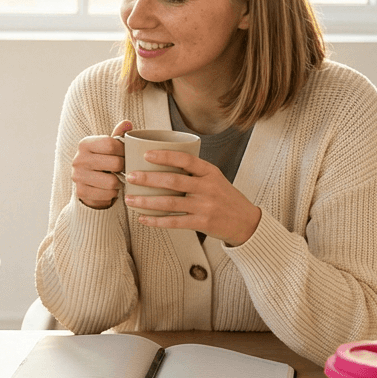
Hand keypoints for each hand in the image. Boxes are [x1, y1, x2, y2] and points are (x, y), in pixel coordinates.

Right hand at [72, 120, 132, 208]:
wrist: (87, 185)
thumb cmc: (102, 162)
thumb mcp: (108, 148)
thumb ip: (118, 136)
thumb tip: (127, 123)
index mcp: (85, 144)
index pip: (110, 143)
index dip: (123, 150)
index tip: (126, 154)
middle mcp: (78, 159)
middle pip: (115, 163)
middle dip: (124, 167)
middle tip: (123, 169)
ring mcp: (78, 176)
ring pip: (112, 181)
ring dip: (119, 182)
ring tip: (116, 179)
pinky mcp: (81, 192)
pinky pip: (107, 194)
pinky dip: (112, 193)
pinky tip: (109, 189)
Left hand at [124, 149, 261, 245]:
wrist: (246, 222)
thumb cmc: (224, 197)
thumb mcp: (214, 178)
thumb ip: (194, 171)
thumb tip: (162, 160)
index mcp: (210, 172)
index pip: (186, 159)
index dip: (165, 156)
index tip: (146, 154)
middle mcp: (208, 188)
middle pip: (173, 181)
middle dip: (148, 179)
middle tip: (130, 176)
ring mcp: (205, 206)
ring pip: (170, 203)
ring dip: (147, 201)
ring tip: (130, 199)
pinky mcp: (202, 223)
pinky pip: (174, 222)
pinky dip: (156, 221)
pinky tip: (143, 218)